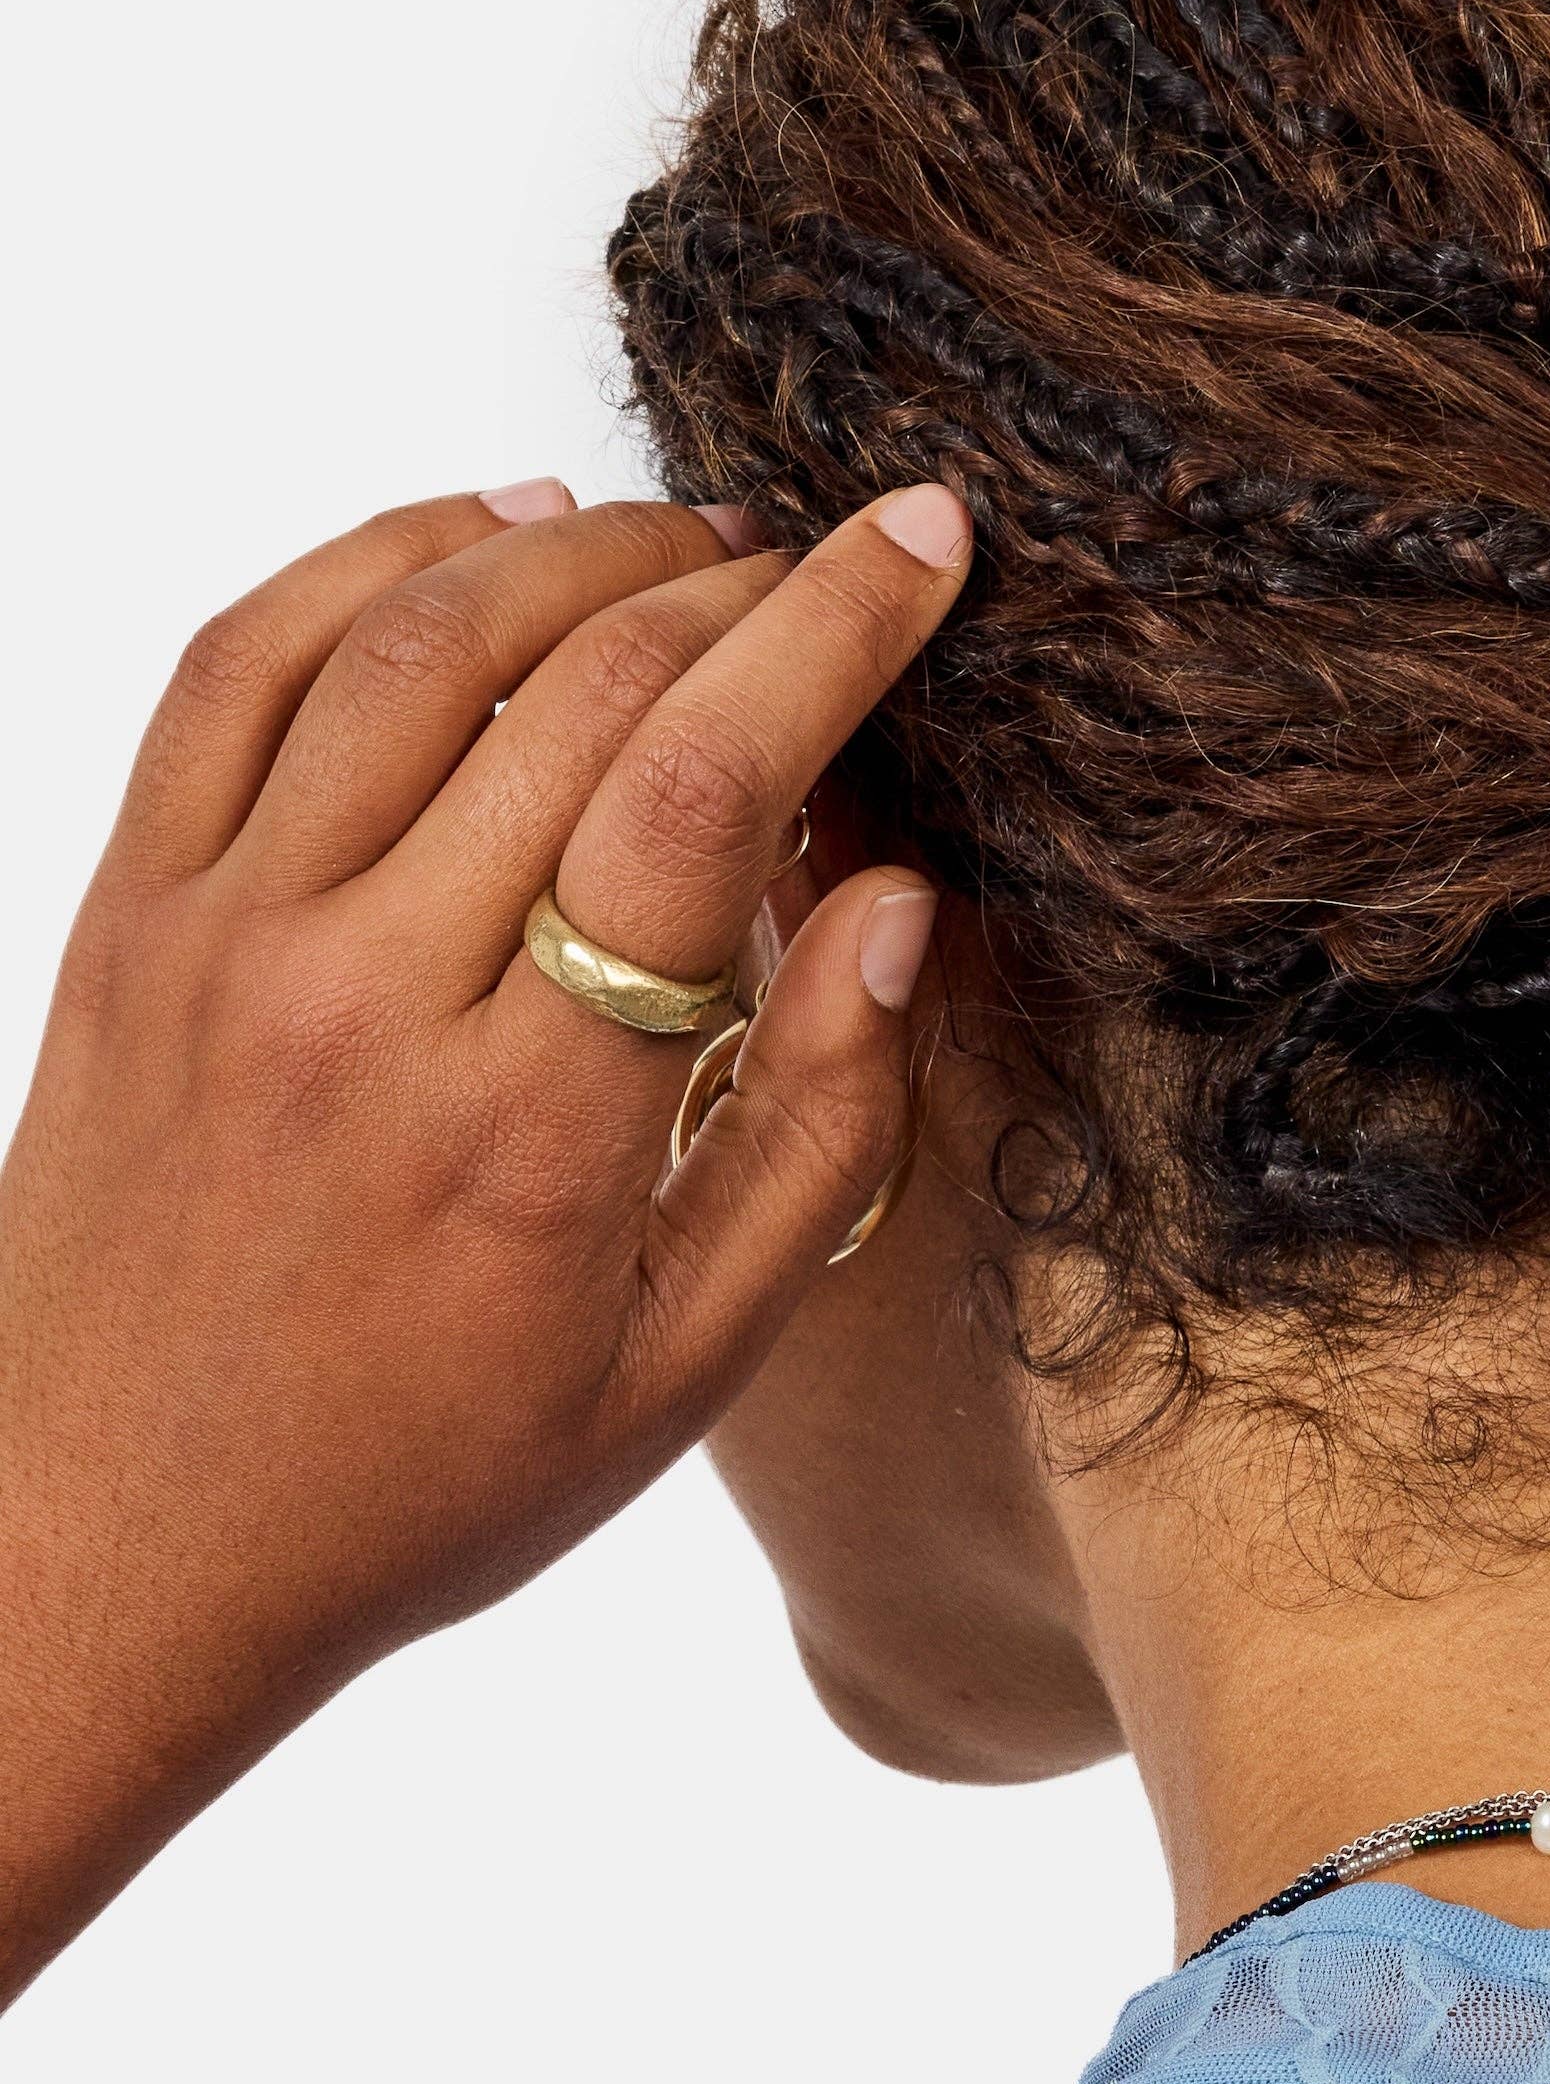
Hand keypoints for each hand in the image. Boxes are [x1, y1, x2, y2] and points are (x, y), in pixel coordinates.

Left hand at [0, 477, 973, 2001]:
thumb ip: (822, 1130)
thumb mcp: (682, 1367)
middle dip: (740, 581)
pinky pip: (236, 665)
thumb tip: (898, 903)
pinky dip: (369, 555)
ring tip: (689, 534)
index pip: (701, 794)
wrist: (89, 1549)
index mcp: (528, 1127)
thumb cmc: (415, 1477)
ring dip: (576, 548)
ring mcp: (223, 939)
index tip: (926, 542)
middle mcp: (362, 1000)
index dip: (834, 632)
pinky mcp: (131, 913)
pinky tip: (485, 534)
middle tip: (828, 564)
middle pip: (578, 689)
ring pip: (411, 641)